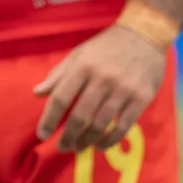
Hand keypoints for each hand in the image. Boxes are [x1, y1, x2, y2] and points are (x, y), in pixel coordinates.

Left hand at [34, 22, 166, 152]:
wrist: (145, 34)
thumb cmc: (107, 46)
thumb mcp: (80, 54)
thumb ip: (59, 74)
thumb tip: (37, 93)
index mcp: (83, 66)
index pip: (61, 98)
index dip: (49, 119)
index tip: (43, 135)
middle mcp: (102, 79)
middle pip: (80, 116)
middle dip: (68, 136)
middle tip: (63, 147)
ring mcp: (123, 90)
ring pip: (101, 124)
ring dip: (87, 140)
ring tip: (79, 147)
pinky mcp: (141, 98)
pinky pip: (123, 126)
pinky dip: (110, 140)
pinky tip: (101, 145)